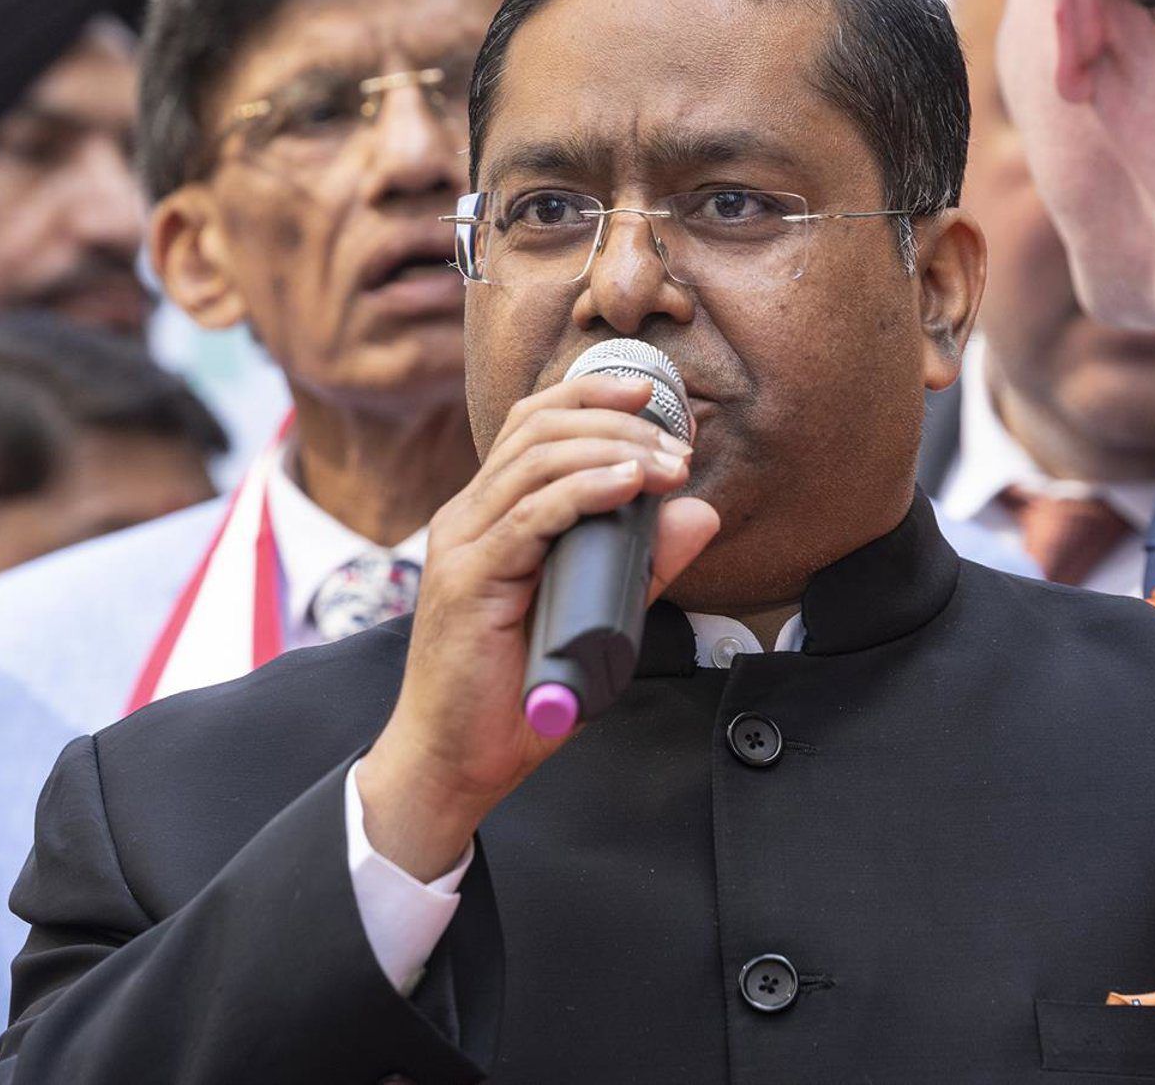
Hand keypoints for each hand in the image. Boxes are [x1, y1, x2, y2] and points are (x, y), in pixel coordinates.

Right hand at [355, 374, 719, 879]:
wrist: (454, 760)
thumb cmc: (518, 694)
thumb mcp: (599, 617)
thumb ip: (644, 566)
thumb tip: (699, 515)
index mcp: (490, 515)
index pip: (535, 423)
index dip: (593, 394)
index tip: (658, 398)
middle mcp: (468, 516)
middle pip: (538, 426)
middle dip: (616, 419)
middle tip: (678, 446)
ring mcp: (463, 544)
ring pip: (536, 459)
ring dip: (613, 449)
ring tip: (668, 465)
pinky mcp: (468, 580)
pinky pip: (529, 517)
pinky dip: (584, 491)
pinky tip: (630, 485)